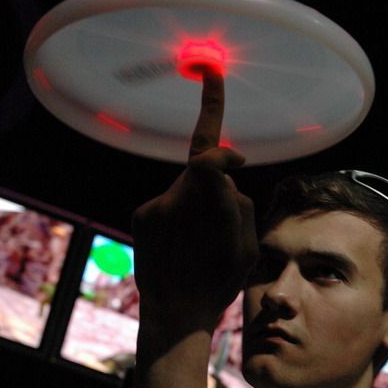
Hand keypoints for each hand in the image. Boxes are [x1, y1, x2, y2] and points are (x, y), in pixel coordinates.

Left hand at [132, 68, 257, 332]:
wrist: (175, 313)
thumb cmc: (218, 281)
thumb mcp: (247, 244)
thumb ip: (239, 203)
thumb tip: (224, 179)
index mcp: (209, 203)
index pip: (209, 145)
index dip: (211, 107)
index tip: (211, 75)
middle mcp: (176, 197)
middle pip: (203, 171)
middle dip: (216, 186)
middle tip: (221, 227)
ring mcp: (154, 206)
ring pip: (186, 188)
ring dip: (198, 206)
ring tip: (201, 247)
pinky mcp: (141, 216)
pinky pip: (168, 203)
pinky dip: (180, 217)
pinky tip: (183, 247)